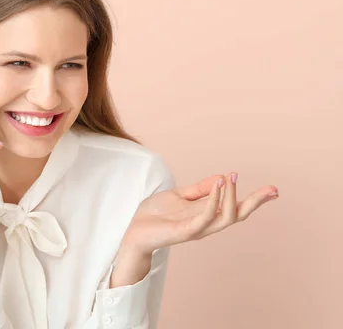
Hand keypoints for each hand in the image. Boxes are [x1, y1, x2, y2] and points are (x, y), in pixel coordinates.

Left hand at [120, 173, 278, 253]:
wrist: (134, 229)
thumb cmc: (155, 215)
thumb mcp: (179, 195)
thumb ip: (199, 189)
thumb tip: (221, 177)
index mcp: (206, 214)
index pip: (236, 207)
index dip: (255, 200)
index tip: (274, 190)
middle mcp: (206, 223)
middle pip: (239, 215)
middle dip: (256, 203)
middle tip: (271, 190)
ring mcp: (197, 229)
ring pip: (226, 218)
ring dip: (232, 196)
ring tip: (231, 177)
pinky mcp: (185, 231)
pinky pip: (205, 218)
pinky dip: (213, 201)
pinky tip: (217, 185)